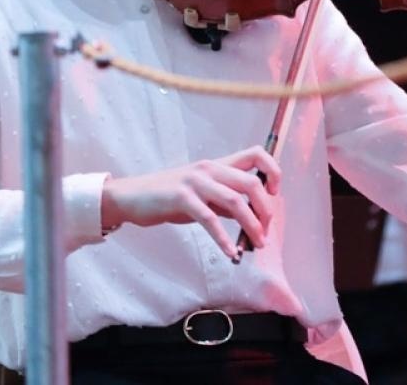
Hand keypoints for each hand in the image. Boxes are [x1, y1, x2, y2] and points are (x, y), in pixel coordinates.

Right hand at [100, 146, 279, 259]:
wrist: (132, 197)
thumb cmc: (168, 197)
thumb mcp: (201, 194)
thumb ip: (225, 201)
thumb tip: (251, 217)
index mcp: (217, 164)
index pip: (256, 153)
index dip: (272, 170)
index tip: (275, 193)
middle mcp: (209, 168)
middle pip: (252, 182)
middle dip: (265, 209)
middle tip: (265, 231)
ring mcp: (195, 182)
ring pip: (235, 200)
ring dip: (251, 225)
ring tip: (256, 243)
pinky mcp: (181, 198)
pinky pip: (209, 219)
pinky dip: (224, 238)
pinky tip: (231, 252)